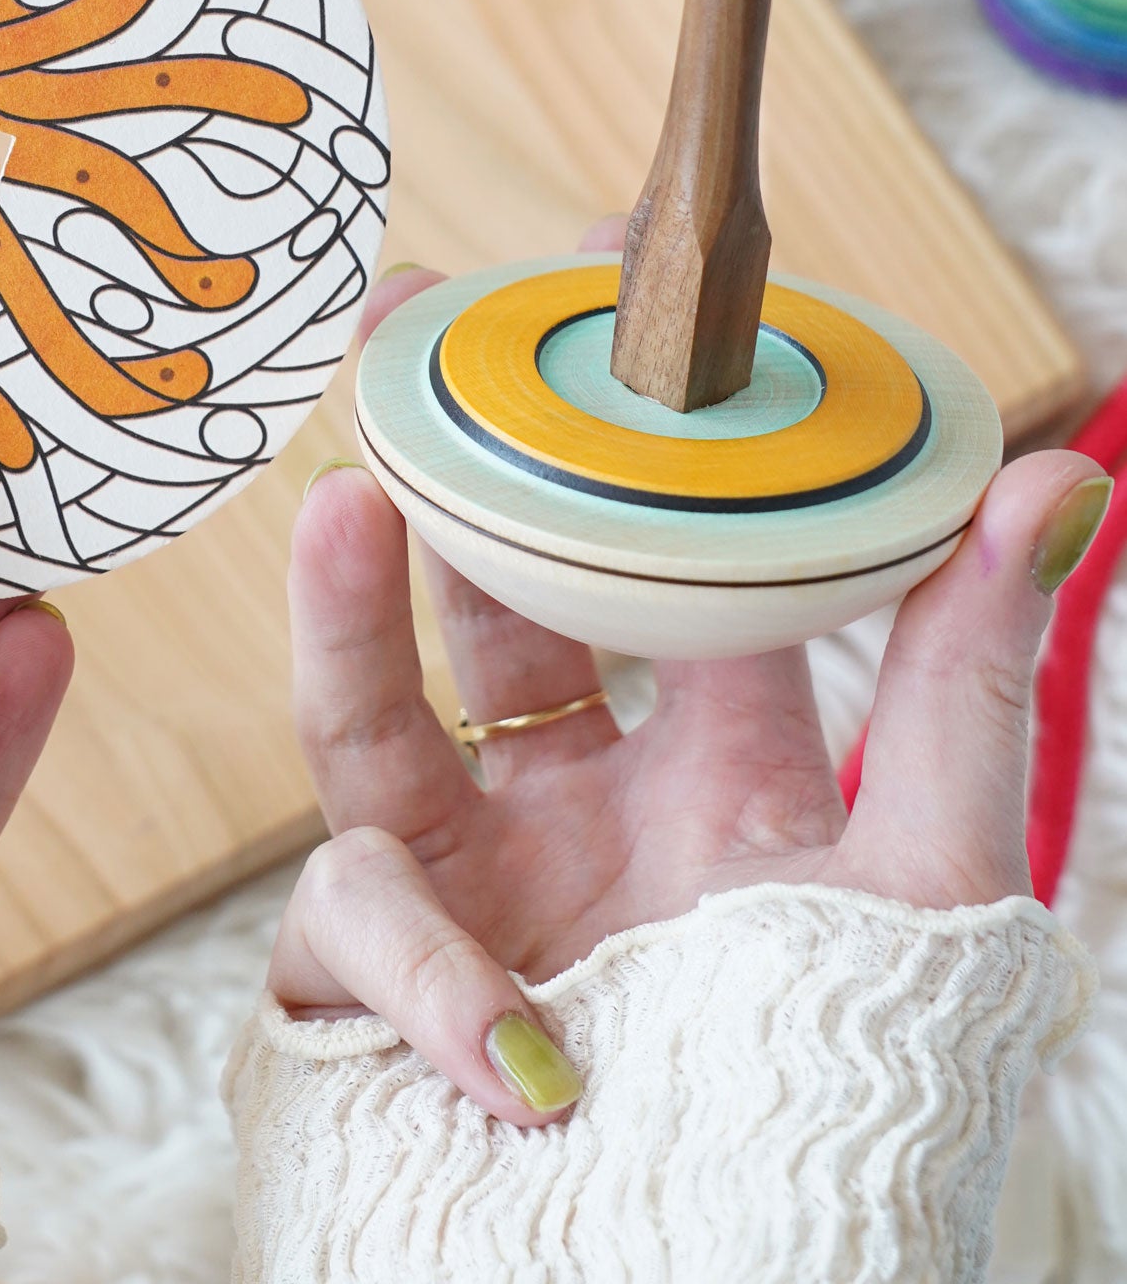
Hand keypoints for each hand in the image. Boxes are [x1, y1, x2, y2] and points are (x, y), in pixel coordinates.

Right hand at [271, 227, 1111, 1124]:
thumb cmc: (852, 1104)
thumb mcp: (927, 878)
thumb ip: (966, 681)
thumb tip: (1058, 470)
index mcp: (709, 771)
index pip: (655, 570)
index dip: (625, 440)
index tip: (600, 294)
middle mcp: (576, 813)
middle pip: (485, 609)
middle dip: (444, 468)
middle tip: (412, 327)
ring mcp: (470, 894)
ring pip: (370, 725)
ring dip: (345, 620)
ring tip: (347, 504)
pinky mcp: (373, 996)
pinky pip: (366, 936)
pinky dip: (434, 983)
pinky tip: (520, 1055)